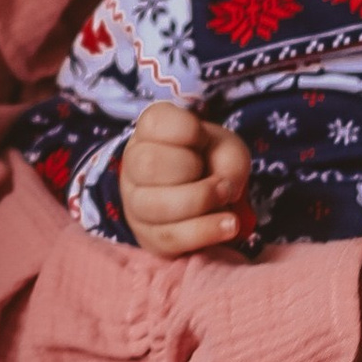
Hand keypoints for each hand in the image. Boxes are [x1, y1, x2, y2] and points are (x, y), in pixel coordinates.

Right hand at [118, 103, 252, 254]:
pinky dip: (204, 232)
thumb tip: (223, 189)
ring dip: (200, 201)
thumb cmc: (213, 161)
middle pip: (148, 164)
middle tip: (216, 174)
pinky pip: (170, 237)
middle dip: (191, 169)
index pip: (155, 123)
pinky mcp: (148, 236)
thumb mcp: (227, 148)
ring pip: (156, 205)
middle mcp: (133, 165)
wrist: (211, 196)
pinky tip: (227, 226)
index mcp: (148, 132)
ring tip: (226, 197)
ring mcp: (135, 204)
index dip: (189, 131)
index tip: (203, 140)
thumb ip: (228, 160)